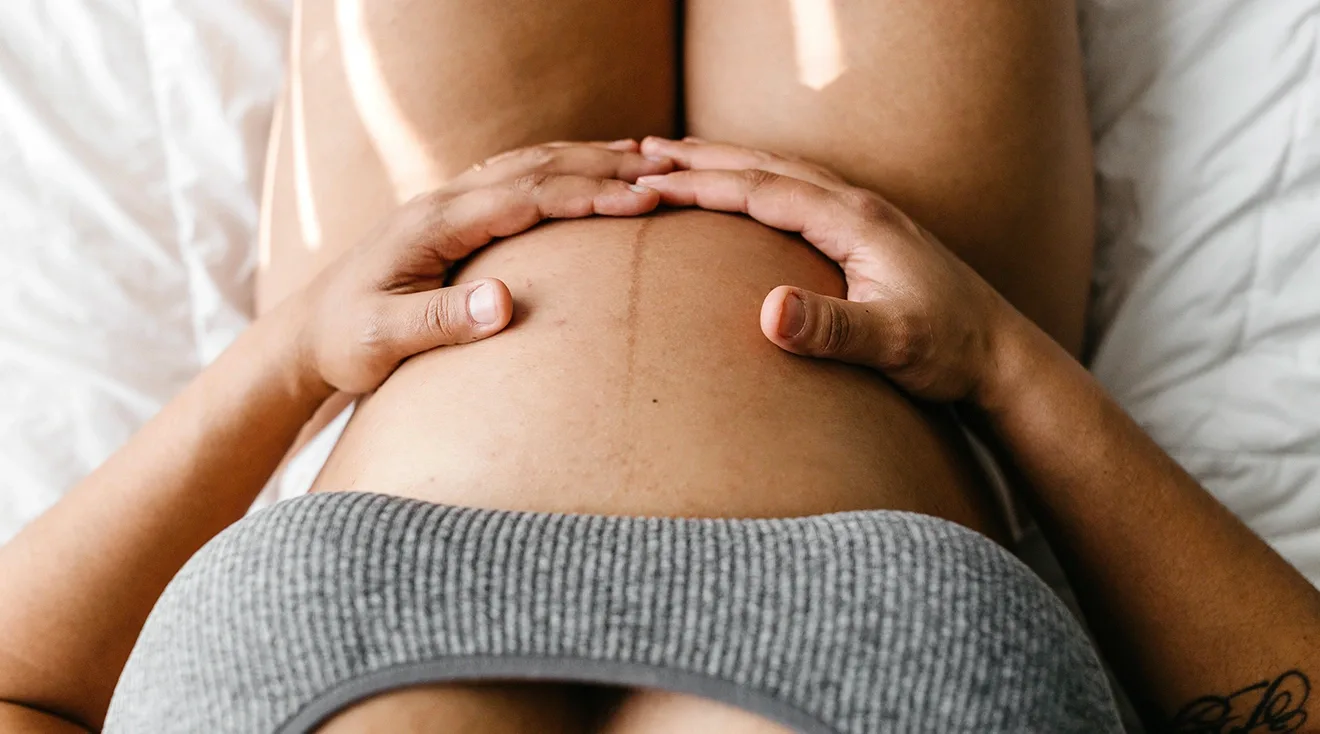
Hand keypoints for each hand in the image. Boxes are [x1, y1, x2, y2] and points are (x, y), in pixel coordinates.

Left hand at [295, 140, 670, 394]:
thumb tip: (505, 304)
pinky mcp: (456, 212)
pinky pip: (521, 176)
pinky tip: (598, 171)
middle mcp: (444, 200)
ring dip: (594, 159)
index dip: (587, 195)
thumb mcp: (383, 341)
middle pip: (539, 167)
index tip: (644, 200)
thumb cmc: (345, 342)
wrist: (306, 332)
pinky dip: (568, 167)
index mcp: (433, 223)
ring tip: (656, 162)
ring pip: (533, 163)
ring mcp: (450, 201)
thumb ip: (442, 322)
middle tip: (674, 171)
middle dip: (608, 166)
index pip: (526, 197)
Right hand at [636, 136, 1017, 402]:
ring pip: (781, 171)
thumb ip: (833, 330)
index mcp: (855, 221)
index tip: (646, 184)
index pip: (762, 190)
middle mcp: (858, 206)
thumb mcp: (893, 344)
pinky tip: (746, 191)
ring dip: (726, 162)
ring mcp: (864, 215)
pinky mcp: (867, 232)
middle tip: (640, 150)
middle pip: (765, 166)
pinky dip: (756, 180)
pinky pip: (797, 190)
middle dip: (701, 157)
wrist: (1001, 353)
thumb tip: (767, 313)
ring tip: (677, 159)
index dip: (702, 186)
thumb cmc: (949, 350)